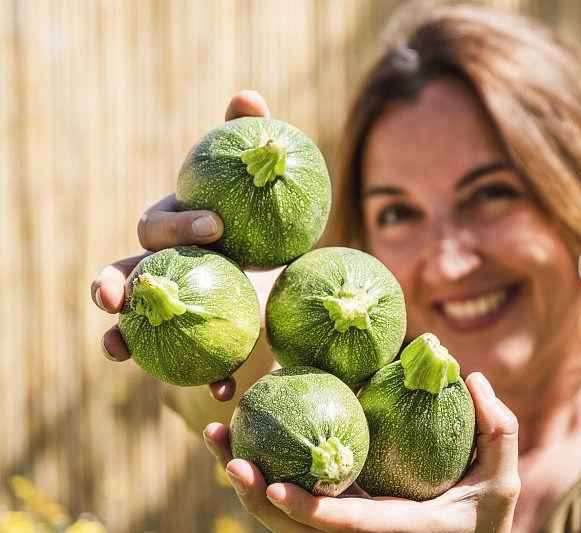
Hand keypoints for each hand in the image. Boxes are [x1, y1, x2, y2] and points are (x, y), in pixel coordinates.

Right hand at [90, 90, 277, 401]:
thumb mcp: (261, 191)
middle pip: (121, 275)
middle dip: (110, 283)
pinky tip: (232, 390)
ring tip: (117, 353)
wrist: (282, 274)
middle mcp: (161, 272)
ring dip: (119, 340)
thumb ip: (247, 143)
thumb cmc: (262, 226)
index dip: (178, 225)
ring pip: (132, 328)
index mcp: (174, 233)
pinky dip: (210, 379)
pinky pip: (194, 365)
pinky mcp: (198, 346)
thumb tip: (248, 94)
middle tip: (114, 294)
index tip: (217, 227)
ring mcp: (172, 313)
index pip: (158, 224)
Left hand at [204, 372, 520, 531]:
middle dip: (255, 496)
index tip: (272, 485)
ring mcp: (344, 527)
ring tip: (217, 436)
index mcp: (394, 531)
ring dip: (246, 480)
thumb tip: (472, 377)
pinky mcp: (339, 511)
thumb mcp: (502, 481)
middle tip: (227, 455)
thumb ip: (498, 431)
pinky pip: (294, 496)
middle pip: (294, 526)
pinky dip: (264, 471)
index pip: (342, 525)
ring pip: (282, 516)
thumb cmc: (485, 517)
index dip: (306, 509)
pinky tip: (246, 436)